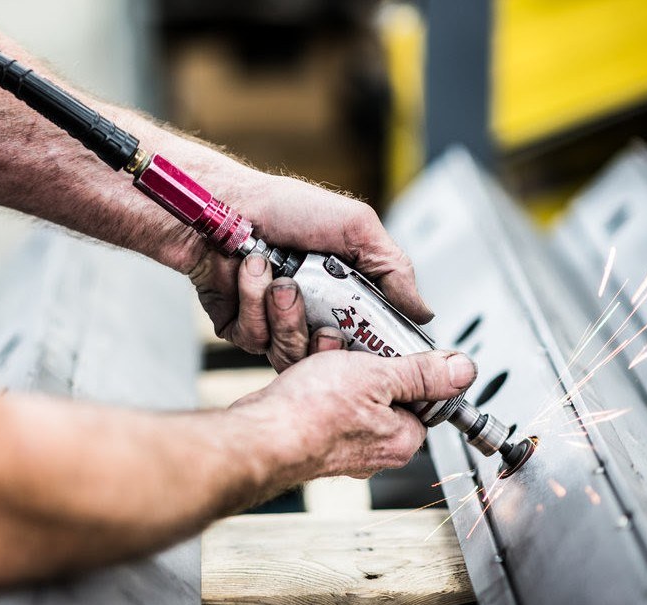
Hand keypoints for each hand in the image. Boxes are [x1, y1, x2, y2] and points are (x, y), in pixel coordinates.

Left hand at [189, 173, 433, 371]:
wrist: (222, 205)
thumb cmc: (284, 207)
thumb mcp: (356, 228)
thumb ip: (393, 270)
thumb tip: (424, 312)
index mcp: (340, 294)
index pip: (362, 341)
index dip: (364, 347)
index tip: (361, 339)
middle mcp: (308, 311)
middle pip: (325, 357)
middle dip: (319, 333)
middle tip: (316, 309)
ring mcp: (272, 321)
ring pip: (286, 352)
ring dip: (280, 311)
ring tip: (272, 272)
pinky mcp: (238, 326)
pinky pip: (251, 339)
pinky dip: (250, 303)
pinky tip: (244, 272)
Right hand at [230, 350, 476, 478]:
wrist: (259, 434)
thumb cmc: (311, 414)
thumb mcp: (379, 376)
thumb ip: (423, 374)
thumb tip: (462, 371)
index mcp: (401, 440)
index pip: (422, 398)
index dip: (404, 367)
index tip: (386, 352)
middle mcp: (373, 450)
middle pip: (383, 392)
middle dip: (364, 363)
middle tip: (350, 353)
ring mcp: (339, 446)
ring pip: (349, 393)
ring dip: (336, 367)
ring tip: (322, 358)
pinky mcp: (310, 438)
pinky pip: (321, 400)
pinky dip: (313, 381)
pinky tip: (304, 373)